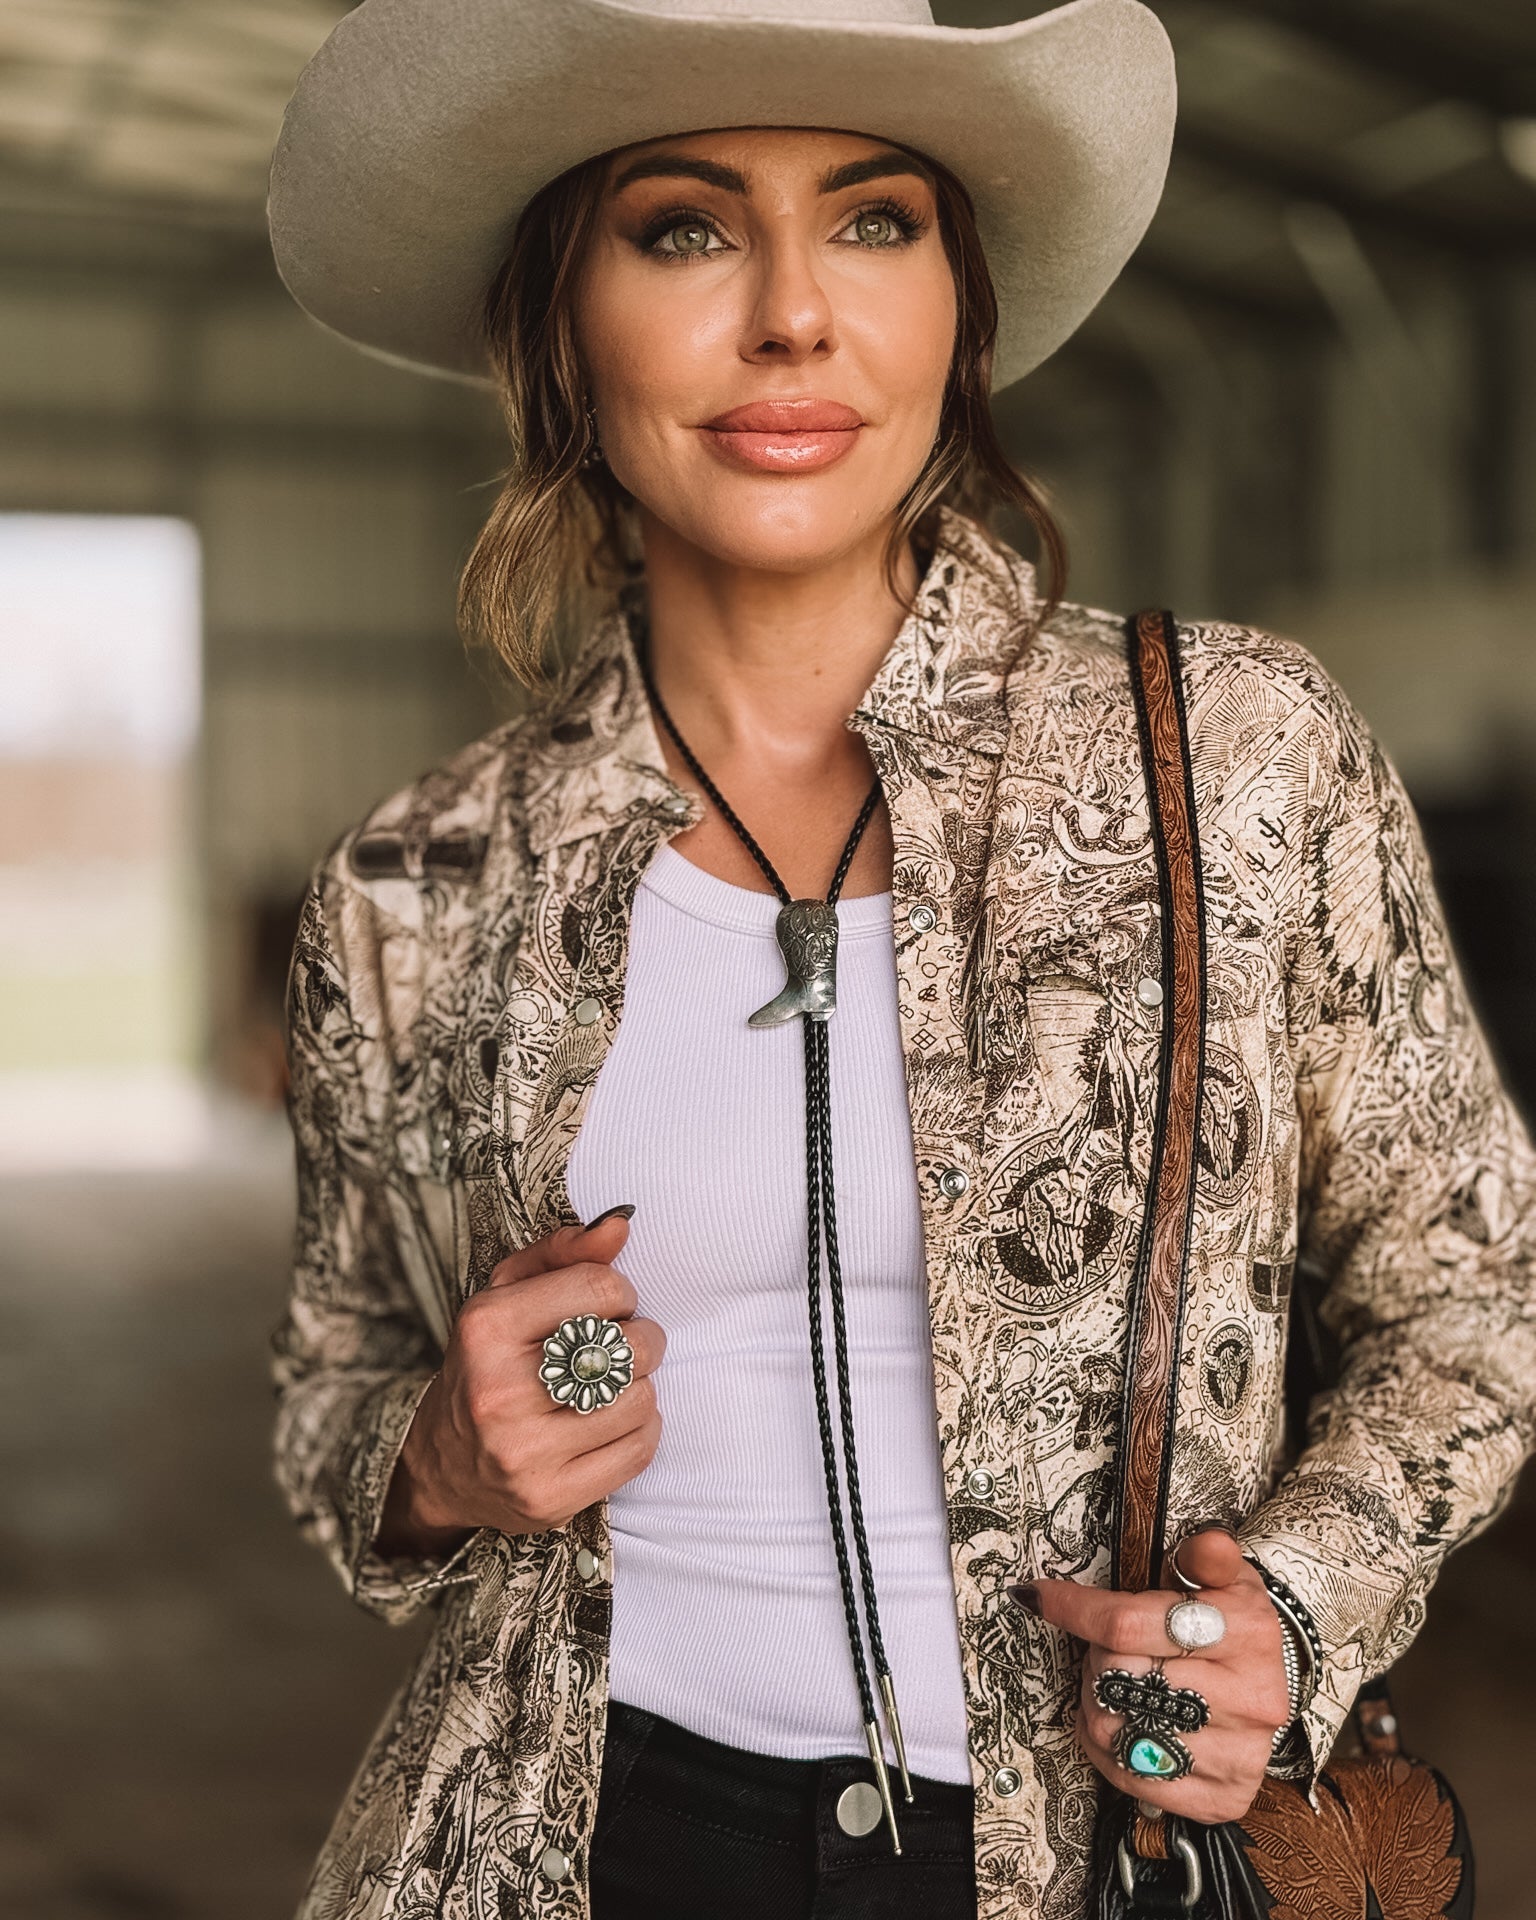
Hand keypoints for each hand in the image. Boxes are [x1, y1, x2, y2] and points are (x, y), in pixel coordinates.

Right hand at [377, 1209, 665, 1551]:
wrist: (447, 1462)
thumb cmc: (491, 1361)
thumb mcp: (510, 1292)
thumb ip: (566, 1251)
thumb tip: (620, 1223)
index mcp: (486, 1328)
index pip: (602, 1289)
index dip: (620, 1295)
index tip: (607, 1309)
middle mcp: (499, 1392)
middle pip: (630, 1348)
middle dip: (639, 1341)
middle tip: (619, 1348)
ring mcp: (523, 1453)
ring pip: (641, 1402)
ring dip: (639, 1389)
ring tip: (610, 1388)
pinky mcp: (549, 1498)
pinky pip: (639, 1451)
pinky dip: (640, 1432)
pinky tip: (611, 1424)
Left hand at [1009, 1529, 1289, 1824]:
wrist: (1270, 1684)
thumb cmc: (1233, 1623)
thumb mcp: (1228, 1576)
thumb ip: (1208, 1554)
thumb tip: (1206, 1545)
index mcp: (1246, 1632)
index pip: (1130, 1623)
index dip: (1074, 1608)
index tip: (1039, 1596)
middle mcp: (1250, 1698)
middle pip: (1118, 1677)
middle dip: (1096, 1657)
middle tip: (1108, 1648)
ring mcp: (1239, 1754)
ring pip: (1118, 1731)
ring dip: (1098, 1705)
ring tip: (1116, 1686)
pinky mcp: (1224, 1797)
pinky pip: (1132, 1778)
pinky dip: (1108, 1753)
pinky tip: (1123, 1725)